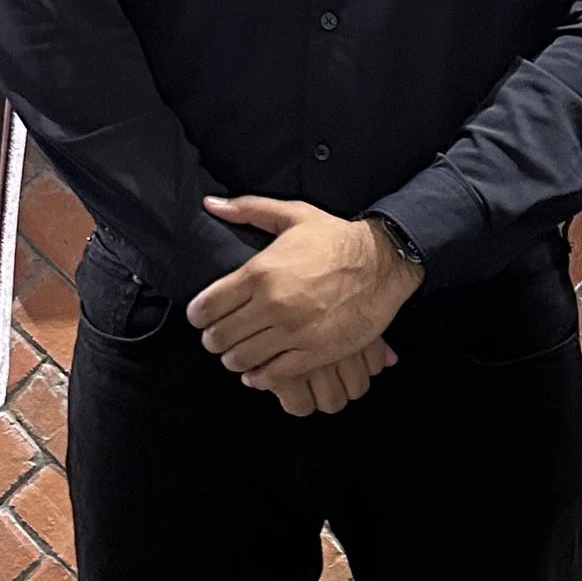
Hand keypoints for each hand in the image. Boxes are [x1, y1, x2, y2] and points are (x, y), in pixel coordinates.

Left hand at [187, 196, 414, 402]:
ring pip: (241, 360)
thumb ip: (248, 209)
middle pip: (218, 338)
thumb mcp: (292, 215)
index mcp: (259, 272)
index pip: (206, 308)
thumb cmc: (336, 239)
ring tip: (240, 350)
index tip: (203, 316)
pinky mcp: (314, 353)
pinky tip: (259, 369)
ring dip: (234, 358)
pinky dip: (260, 377)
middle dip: (213, 339)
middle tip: (220, 335)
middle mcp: (272, 305)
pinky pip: (272, 376)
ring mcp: (293, 332)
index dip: (198, 315)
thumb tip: (210, 203)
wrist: (383, 264)